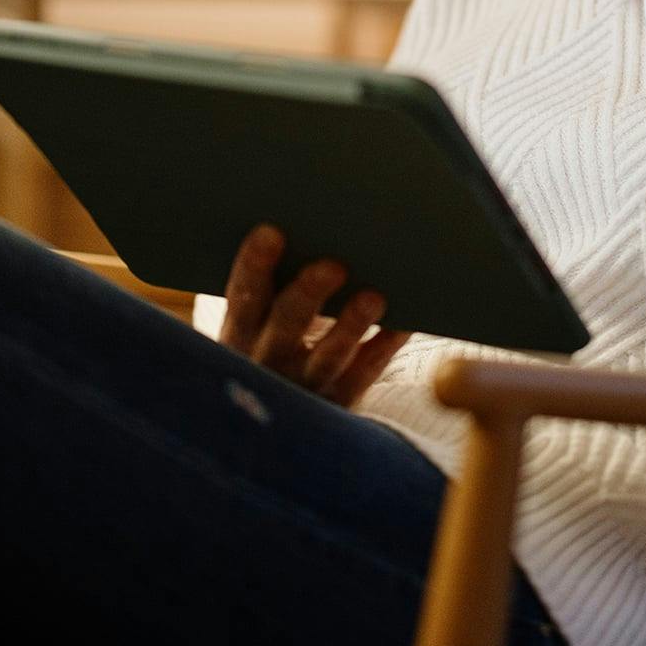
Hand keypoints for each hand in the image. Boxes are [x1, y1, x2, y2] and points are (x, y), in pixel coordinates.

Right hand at [218, 224, 410, 407]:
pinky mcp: (339, 403)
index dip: (253, 267)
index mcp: (240, 333)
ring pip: (327, 357)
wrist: (277, 421)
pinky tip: (404, 322)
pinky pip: (364, 373)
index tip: (270, 232)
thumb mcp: (258, 322)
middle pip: (285, 326)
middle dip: (307, 295)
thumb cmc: (273, 338)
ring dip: (350, 326)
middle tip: (333, 266)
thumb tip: (313, 224)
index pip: (242, 298)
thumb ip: (274, 284)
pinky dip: (384, 347)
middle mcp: (267, 361)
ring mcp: (304, 387)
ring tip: (374, 297)